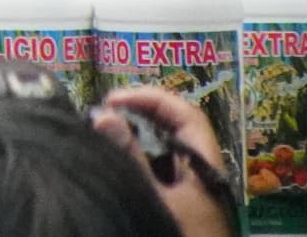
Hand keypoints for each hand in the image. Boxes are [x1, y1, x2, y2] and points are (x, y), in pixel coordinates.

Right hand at [94, 84, 234, 236]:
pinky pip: (159, 173)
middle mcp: (201, 173)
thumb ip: (131, 159)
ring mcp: (192, 191)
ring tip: (102, 135)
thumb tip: (105, 115)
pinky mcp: (182, 206)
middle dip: (138, 115)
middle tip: (103, 114)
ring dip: (134, 139)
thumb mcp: (154, 200)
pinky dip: (137, 162)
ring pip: (164, 152)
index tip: (113, 101)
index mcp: (204, 166)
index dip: (151, 99)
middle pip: (175, 130)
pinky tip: (114, 164)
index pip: (186, 115)